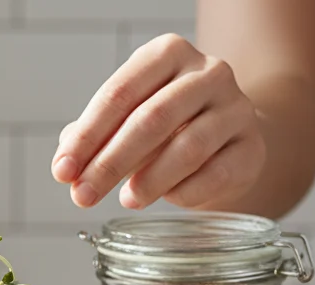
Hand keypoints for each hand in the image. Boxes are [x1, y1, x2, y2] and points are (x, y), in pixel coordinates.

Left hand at [52, 34, 264, 210]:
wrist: (228, 134)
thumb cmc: (168, 123)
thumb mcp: (128, 117)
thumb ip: (94, 137)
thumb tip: (66, 165)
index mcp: (168, 53)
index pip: (120, 93)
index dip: (87, 136)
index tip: (62, 171)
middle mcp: (208, 72)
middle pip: (152, 118)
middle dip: (111, 163)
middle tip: (83, 196)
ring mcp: (236, 108)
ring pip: (188, 146)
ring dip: (150, 180)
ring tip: (126, 200)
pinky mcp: (252, 146)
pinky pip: (217, 173)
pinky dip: (186, 192)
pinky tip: (167, 200)